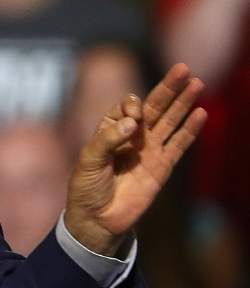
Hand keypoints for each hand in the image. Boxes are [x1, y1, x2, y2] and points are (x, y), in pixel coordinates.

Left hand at [64, 63, 207, 256]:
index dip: (132, 105)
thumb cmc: (86, 187)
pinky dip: (190, 130)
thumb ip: (109, 139)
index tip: (133, 117)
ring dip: (183, 103)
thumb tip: (134, 123)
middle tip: (183, 68)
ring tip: (197, 83)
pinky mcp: (162, 167)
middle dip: (168, 88)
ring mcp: (150, 150)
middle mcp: (133, 136)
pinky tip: (201, 113)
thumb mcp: (89, 159)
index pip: (128, 106)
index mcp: (111, 129)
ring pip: (170, 121)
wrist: (96, 218)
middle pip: (154, 106)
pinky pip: (179, 145)